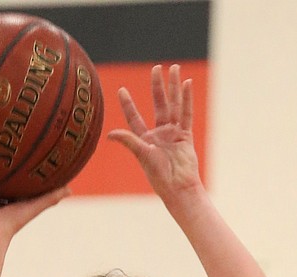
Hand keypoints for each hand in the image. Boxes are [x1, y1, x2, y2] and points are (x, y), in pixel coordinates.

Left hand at [109, 63, 200, 200]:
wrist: (179, 188)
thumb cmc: (159, 176)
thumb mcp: (142, 155)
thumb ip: (129, 141)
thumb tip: (110, 134)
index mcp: (145, 140)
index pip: (134, 118)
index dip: (128, 104)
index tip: (121, 89)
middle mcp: (159, 134)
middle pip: (158, 104)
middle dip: (157, 86)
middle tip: (156, 68)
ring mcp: (173, 134)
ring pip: (173, 105)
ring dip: (173, 87)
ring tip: (174, 68)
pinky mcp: (186, 136)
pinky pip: (186, 114)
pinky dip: (187, 99)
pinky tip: (186, 84)